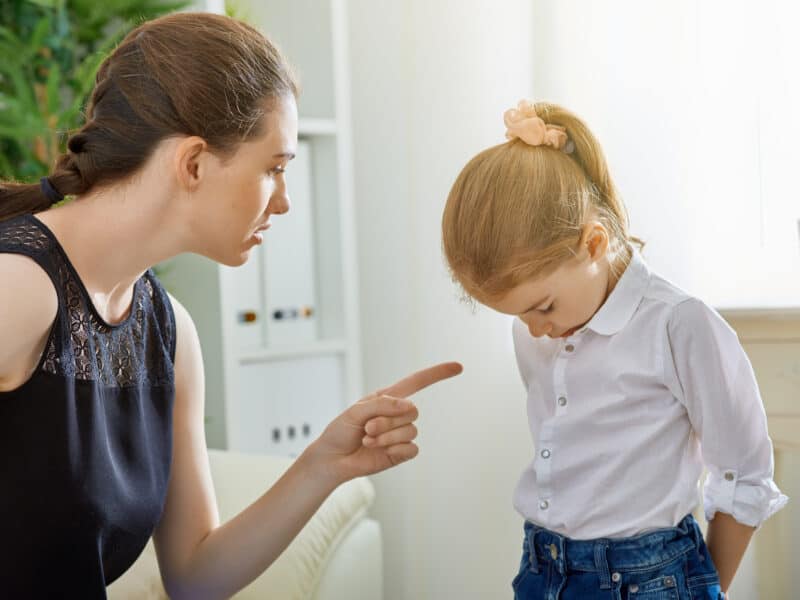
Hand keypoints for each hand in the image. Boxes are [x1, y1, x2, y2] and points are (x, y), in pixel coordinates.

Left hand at [304, 362, 462, 484]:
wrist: (332, 459)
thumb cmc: (340, 431)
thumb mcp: (355, 411)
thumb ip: (382, 405)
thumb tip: (409, 406)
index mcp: (387, 398)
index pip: (417, 382)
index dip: (437, 374)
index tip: (458, 367)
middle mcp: (397, 414)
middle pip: (412, 411)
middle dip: (387, 420)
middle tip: (367, 428)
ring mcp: (400, 434)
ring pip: (411, 430)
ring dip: (387, 436)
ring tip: (368, 439)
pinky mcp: (400, 452)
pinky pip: (412, 448)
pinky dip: (395, 449)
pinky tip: (379, 451)